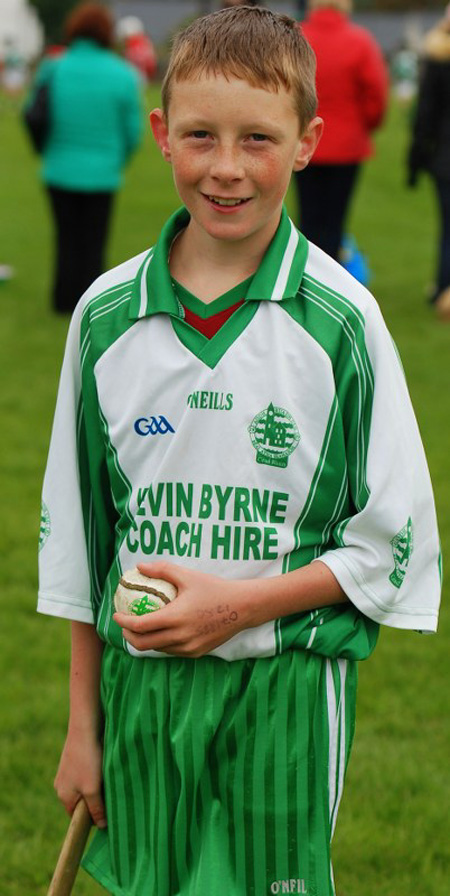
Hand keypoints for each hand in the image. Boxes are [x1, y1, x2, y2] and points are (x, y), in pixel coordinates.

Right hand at [54, 728, 105, 827]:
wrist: (85, 727)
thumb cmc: (88, 760)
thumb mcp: (93, 789)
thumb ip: (96, 809)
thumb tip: (101, 826)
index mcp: (64, 796)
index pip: (77, 816)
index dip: (92, 817)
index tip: (107, 813)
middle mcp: (62, 785)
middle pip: (82, 801)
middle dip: (96, 800)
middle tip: (110, 793)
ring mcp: (67, 771)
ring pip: (85, 786)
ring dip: (97, 785)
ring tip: (107, 777)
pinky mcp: (74, 759)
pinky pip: (86, 772)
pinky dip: (96, 772)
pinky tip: (104, 765)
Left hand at [113, 561, 249, 657]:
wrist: (242, 607)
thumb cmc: (214, 588)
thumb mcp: (187, 575)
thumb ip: (162, 570)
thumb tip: (139, 566)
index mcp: (174, 618)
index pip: (139, 626)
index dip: (123, 622)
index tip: (116, 614)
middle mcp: (179, 637)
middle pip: (143, 644)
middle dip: (128, 637)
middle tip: (124, 625)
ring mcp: (188, 647)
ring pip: (157, 649)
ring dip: (144, 641)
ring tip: (140, 629)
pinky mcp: (196, 652)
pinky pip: (172, 650)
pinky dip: (161, 643)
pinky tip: (161, 632)